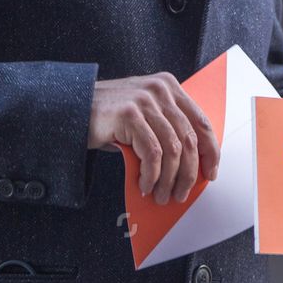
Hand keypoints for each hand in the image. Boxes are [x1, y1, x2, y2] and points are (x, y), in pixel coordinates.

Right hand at [87, 72, 218, 203]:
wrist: (72, 108)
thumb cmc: (110, 117)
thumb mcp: (145, 115)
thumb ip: (167, 128)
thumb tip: (190, 166)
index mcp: (170, 87)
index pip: (201, 122)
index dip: (210, 151)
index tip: (210, 173)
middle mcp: (161, 90)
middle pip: (188, 138)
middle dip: (188, 173)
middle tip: (180, 194)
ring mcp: (145, 100)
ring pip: (173, 149)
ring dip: (169, 179)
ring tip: (161, 195)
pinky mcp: (129, 114)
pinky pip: (152, 153)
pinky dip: (152, 175)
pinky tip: (145, 185)